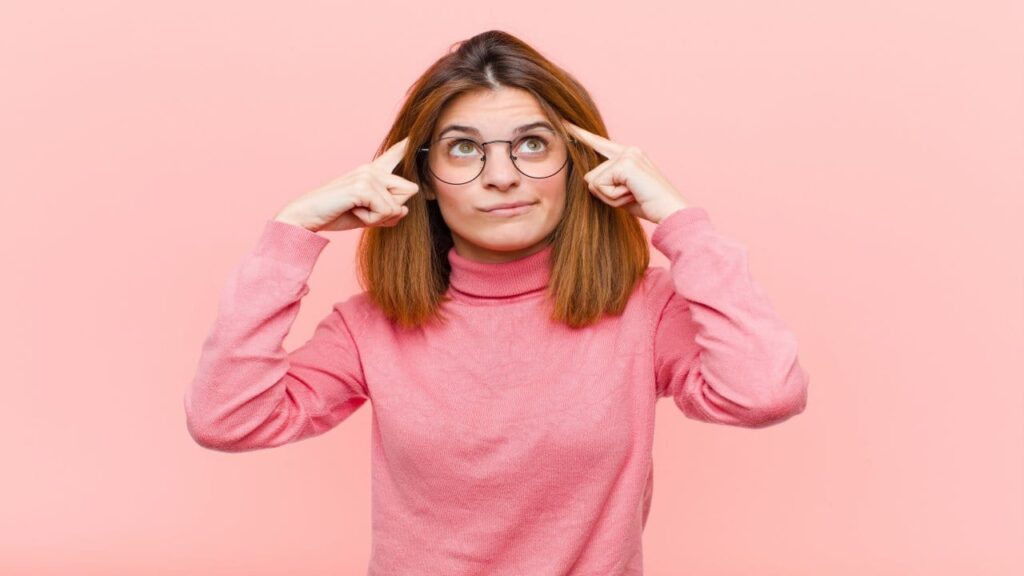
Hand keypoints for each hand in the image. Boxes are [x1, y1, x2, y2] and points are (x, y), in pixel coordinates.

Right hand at [274, 136, 418, 231]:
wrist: (307, 216)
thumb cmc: (335, 214)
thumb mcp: (368, 216)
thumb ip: (388, 213)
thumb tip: (405, 210)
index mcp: (371, 172)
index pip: (394, 155)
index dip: (407, 146)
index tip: (416, 134)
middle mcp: (372, 169)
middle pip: (410, 190)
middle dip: (393, 209)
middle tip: (365, 211)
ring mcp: (368, 175)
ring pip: (398, 205)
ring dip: (378, 217)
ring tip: (356, 210)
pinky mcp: (363, 186)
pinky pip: (386, 211)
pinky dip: (371, 219)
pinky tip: (353, 211)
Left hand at [563, 120, 689, 223]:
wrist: (672, 211)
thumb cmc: (649, 205)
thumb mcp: (622, 192)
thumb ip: (606, 183)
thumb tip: (588, 179)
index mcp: (629, 154)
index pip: (599, 143)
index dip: (580, 134)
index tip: (564, 122)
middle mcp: (628, 150)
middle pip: (591, 175)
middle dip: (606, 194)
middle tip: (630, 196)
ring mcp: (628, 155)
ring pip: (594, 182)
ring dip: (610, 197)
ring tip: (632, 195)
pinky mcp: (625, 164)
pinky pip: (600, 185)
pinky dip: (613, 197)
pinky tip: (631, 194)